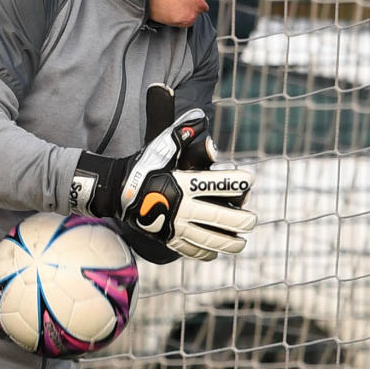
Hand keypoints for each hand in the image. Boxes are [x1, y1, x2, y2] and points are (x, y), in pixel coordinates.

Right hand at [117, 86, 257, 260]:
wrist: (117, 191)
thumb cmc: (144, 165)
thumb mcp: (162, 146)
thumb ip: (183, 132)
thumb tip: (201, 116)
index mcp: (184, 183)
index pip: (218, 183)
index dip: (237, 182)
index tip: (250, 180)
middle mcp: (182, 206)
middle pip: (220, 217)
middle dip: (241, 220)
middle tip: (252, 220)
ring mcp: (175, 225)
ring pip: (209, 238)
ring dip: (229, 242)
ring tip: (241, 242)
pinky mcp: (168, 238)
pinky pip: (191, 249)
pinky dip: (206, 252)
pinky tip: (216, 251)